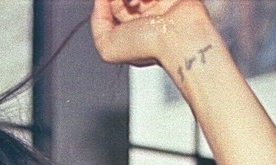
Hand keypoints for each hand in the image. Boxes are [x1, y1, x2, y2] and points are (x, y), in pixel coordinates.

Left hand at [91, 0, 212, 66]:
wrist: (178, 39)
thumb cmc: (148, 48)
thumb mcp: (107, 46)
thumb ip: (97, 22)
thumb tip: (100, 1)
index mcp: (130, 29)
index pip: (111, 4)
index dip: (107, 1)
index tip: (106, 1)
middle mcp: (144, 16)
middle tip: (128, 3)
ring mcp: (159, 4)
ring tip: (139, 2)